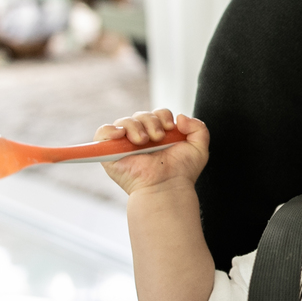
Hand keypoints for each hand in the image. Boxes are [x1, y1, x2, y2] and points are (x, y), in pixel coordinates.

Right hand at [94, 109, 209, 194]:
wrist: (168, 186)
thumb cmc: (182, 172)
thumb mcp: (199, 148)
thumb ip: (198, 127)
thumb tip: (181, 116)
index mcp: (159, 135)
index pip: (158, 114)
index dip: (163, 116)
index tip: (170, 128)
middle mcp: (142, 138)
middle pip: (141, 115)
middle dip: (151, 121)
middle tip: (158, 138)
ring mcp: (125, 145)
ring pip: (124, 121)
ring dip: (136, 126)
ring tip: (143, 141)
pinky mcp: (110, 153)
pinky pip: (102, 133)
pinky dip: (110, 130)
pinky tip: (121, 134)